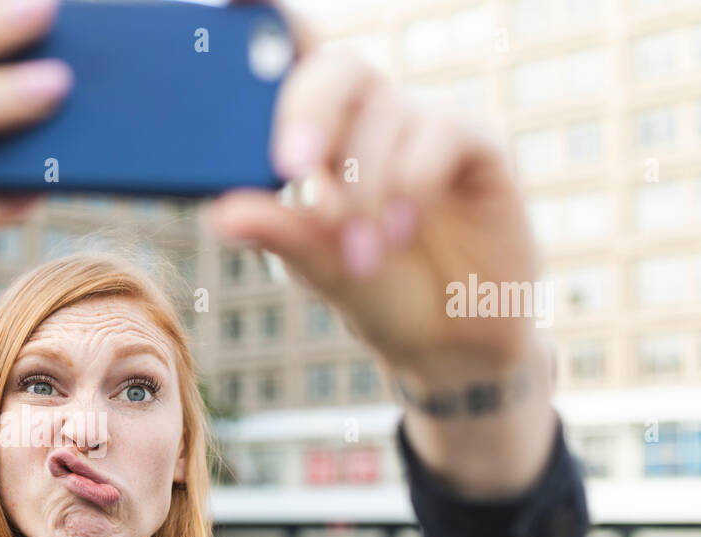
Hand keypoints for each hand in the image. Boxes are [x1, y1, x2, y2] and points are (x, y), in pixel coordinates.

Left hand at [205, 2, 539, 384]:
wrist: (449, 338)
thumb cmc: (375, 287)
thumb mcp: (316, 262)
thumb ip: (277, 230)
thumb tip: (222, 212)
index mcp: (318, 131)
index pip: (290, 58)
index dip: (265, 17)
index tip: (234, 0)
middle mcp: (371, 114)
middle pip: (337, 67)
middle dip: (308, 111)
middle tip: (291, 165)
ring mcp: (425, 124)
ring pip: (385, 113)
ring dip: (365, 188)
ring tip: (361, 254)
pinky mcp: (478, 147)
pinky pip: (440, 135)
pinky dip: (410, 184)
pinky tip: (398, 231)